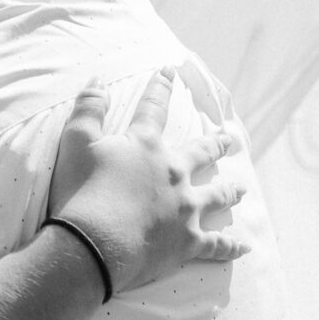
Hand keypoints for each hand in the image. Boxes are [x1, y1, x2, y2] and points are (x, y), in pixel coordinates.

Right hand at [47, 68, 247, 296]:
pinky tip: (243, 248)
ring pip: (217, 196)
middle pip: (201, 153)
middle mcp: (174, 173)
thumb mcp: (76, 142)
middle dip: (216, 145)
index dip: (160, 88)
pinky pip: (216, 245)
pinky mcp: (187, 241)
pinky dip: (230, 247)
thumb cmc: (81, 192)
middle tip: (229, 140)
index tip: (170, 71)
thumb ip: (88, 109)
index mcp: (147, 146)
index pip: (154, 108)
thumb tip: (98, 79)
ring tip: (241, 188)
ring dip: (229, 191)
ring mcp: (185, 209)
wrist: (94, 246)